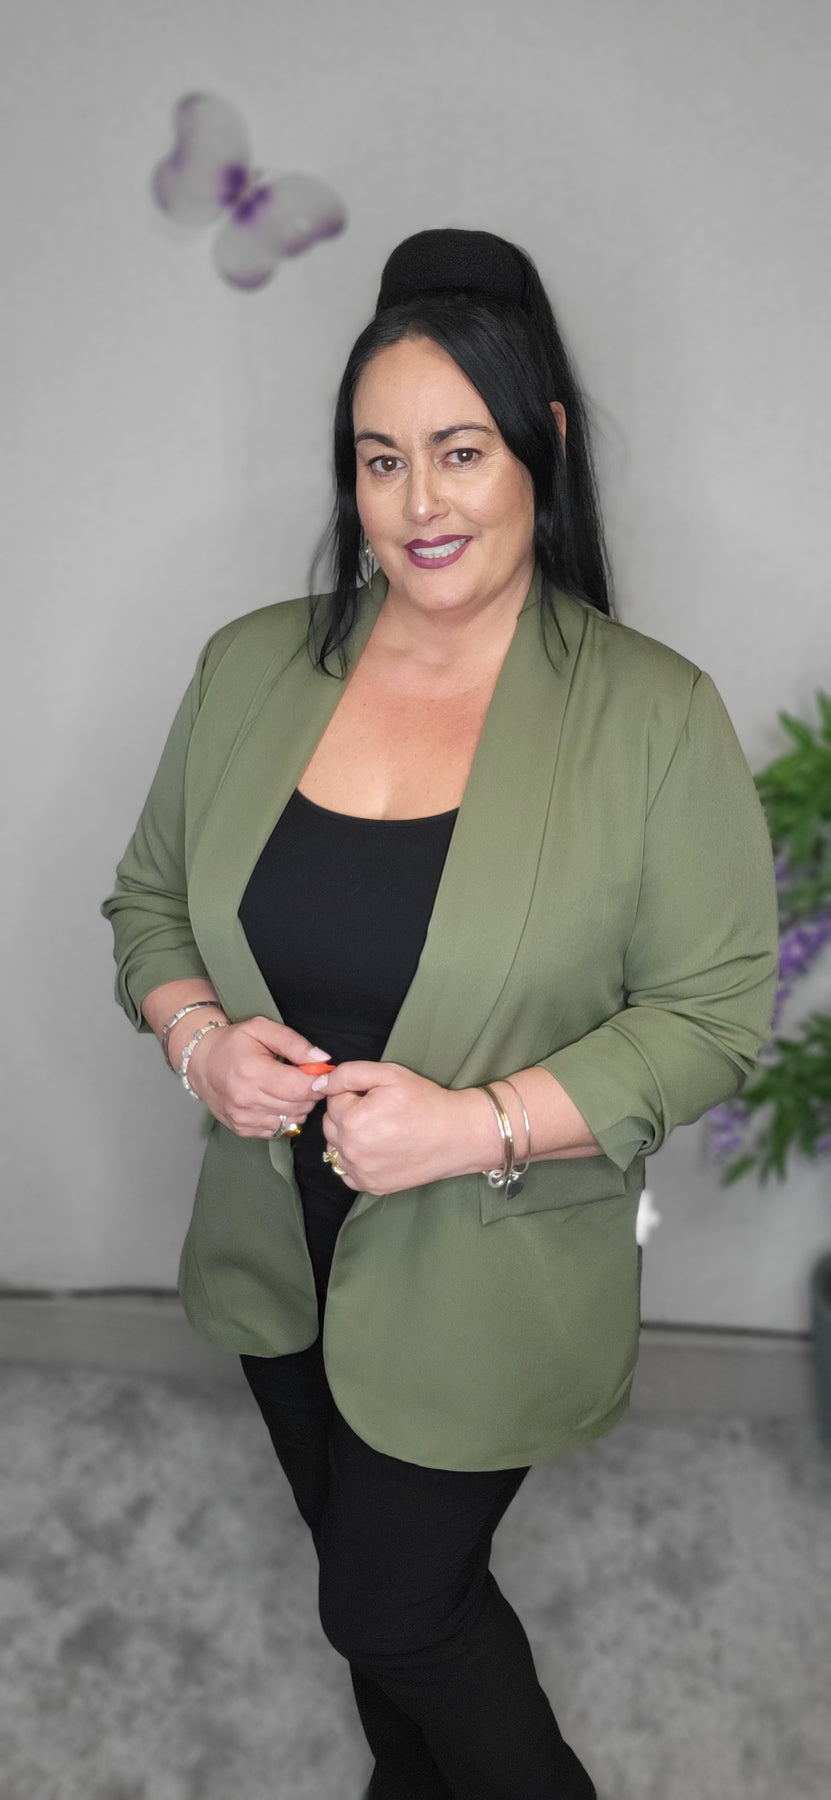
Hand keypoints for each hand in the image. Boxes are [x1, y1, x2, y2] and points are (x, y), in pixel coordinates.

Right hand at [184, 1017, 330, 1137]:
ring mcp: (244, 1119)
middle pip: (299, 1106)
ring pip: (293, 1120)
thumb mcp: (262, 1029)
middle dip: (310, 1093)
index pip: (299, 1088)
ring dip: (298, 1106)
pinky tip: (276, 1100)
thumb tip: (322, 1060)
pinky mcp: (243, 1130)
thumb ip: (294, 1043)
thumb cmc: (232, 1043)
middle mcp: (246, 1100)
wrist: (201, 1064)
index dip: (318, 1082)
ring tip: (288, 1088)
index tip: (321, 1073)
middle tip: (303, 1077)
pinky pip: (279, 1130)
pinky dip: (285, 1117)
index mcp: (252, 1073)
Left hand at [317, 1061, 489, 1193]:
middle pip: (331, 1125)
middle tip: (380, 1112)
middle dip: (348, 1115)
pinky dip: (356, 1161)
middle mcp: (351, 1150)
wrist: (457, 1134)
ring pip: (336, 1148)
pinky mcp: (371, 1186)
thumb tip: (318, 1084)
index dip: (355, 1094)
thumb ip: (348, 1074)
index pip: (333, 1100)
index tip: (377, 1096)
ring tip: (380, 1131)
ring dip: (350, 1138)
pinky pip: (347, 1172)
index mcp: (352, 1120)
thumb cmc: (425, 1101)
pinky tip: (378, 1150)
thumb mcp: (388, 1074)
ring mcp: (361, 1172)